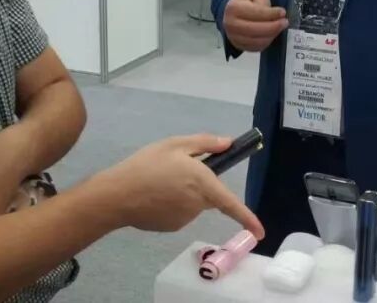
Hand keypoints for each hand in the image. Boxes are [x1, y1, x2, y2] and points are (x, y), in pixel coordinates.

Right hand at [100, 134, 263, 236]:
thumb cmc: (146, 165)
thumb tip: (227, 144)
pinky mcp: (171, 226)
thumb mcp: (175, 144)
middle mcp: (197, 204)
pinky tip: (155, 194)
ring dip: (185, 192)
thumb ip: (205, 143)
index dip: (247, 218)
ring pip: (194, 203)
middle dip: (200, 183)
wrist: (116, 194)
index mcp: (203, 183)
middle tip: (176, 168)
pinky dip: (173, 203)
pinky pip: (180, 212)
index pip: (231, 204)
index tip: (260, 232)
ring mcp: (184, 218)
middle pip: (210, 195)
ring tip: (160, 180)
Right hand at [223, 0, 287, 52]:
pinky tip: (272, 34)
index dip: (271, 14)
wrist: (232, 12)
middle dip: (273, 27)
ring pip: (257, 40)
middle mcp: (231, 24)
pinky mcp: (238, 46)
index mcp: (233, 8)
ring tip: (280, 27)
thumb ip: (263, 0)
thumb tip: (274, 14)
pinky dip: (267, 42)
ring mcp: (233, 37)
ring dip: (272, 35)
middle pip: (256, 29)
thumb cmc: (246, 1)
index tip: (283, 12)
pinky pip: (256, 47)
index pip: (256, 13)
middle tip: (285, 22)